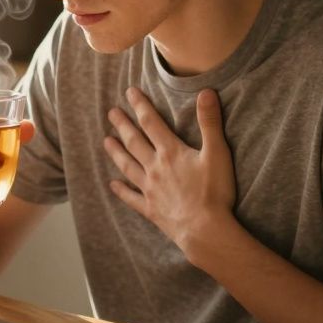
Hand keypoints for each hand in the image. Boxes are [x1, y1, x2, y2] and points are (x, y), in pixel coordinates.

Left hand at [103, 87, 237, 263]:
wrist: (204, 230)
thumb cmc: (214, 192)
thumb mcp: (217, 153)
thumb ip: (210, 123)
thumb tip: (206, 92)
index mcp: (170, 152)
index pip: (151, 123)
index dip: (140, 106)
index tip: (129, 92)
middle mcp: (155, 168)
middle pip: (134, 142)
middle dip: (123, 125)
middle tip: (111, 112)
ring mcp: (150, 189)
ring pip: (128, 166)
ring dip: (116, 153)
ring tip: (105, 141)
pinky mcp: (150, 209)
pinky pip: (131, 198)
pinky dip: (121, 190)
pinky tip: (112, 185)